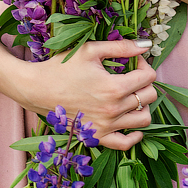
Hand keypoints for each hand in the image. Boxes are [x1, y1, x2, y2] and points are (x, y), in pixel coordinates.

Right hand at [21, 39, 156, 149]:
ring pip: (144, 120)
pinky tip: (131, 121)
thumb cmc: (63, 67)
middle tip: (132, 74)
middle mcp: (113, 110)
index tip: (134, 61)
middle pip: (149, 97)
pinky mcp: (97, 137)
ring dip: (143, 105)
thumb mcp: (91, 50)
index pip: (148, 77)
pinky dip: (135, 134)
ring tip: (131, 94)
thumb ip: (121, 46)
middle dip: (146, 82)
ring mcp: (106, 126)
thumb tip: (146, 44)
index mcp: (114, 87)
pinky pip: (125, 143)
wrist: (38, 89)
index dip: (144, 64)